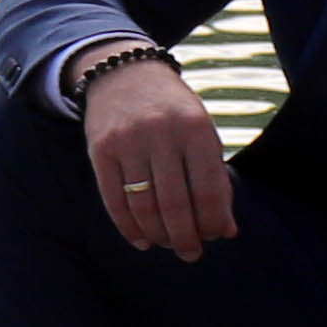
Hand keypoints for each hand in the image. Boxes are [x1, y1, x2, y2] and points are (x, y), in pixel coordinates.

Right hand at [77, 54, 236, 260]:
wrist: (124, 73)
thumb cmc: (173, 111)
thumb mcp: (202, 132)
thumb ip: (215, 178)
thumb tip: (225, 230)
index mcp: (196, 129)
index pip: (208, 189)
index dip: (213, 221)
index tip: (215, 237)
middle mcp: (161, 134)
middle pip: (175, 203)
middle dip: (186, 237)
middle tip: (192, 253)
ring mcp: (127, 141)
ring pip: (143, 205)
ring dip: (158, 234)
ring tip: (168, 244)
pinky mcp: (100, 150)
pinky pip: (113, 198)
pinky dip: (128, 226)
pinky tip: (141, 239)